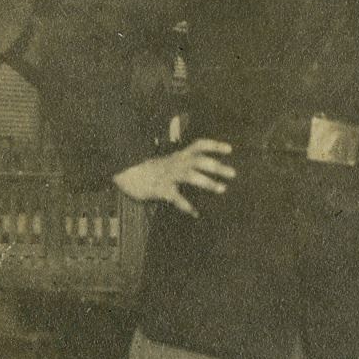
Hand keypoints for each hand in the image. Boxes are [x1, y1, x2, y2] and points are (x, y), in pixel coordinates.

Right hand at [113, 139, 234, 216]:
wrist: (125, 173)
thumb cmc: (150, 170)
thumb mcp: (168, 162)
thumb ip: (183, 163)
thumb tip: (202, 169)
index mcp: (178, 155)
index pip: (199, 145)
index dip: (215, 146)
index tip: (230, 149)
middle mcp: (176, 163)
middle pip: (199, 161)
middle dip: (216, 166)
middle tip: (233, 173)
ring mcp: (168, 175)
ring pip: (190, 176)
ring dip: (207, 182)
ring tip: (222, 189)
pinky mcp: (160, 189)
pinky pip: (176, 198)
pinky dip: (187, 206)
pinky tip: (196, 213)